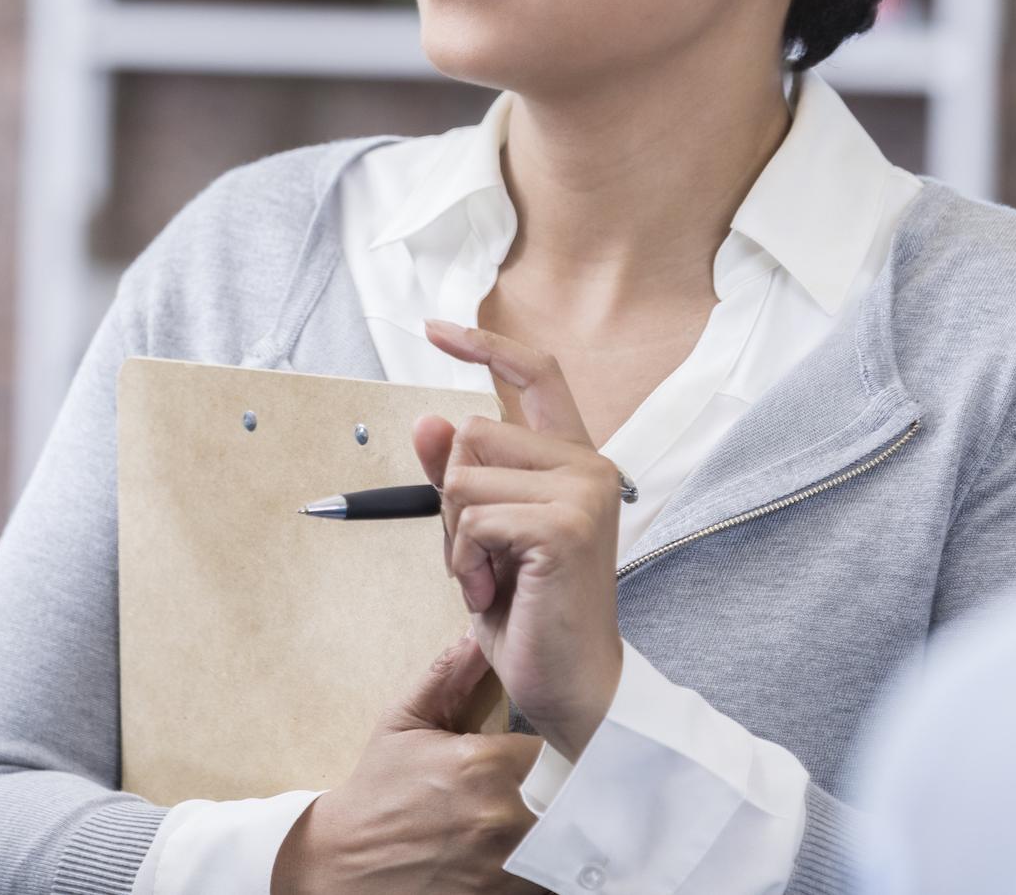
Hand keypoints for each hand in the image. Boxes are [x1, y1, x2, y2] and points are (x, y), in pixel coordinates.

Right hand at [271, 635, 544, 894]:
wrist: (347, 865)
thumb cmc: (376, 792)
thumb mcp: (402, 723)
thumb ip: (447, 675)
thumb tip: (476, 635)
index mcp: (482, 764)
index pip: (557, 747)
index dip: (560, 746)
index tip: (553, 748)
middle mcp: (502, 815)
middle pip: (570, 794)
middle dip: (564, 786)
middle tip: (551, 782)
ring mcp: (506, 864)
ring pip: (565, 837)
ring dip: (558, 825)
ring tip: (538, 813)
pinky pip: (548, 875)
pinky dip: (544, 861)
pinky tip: (524, 845)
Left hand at [413, 319, 625, 761]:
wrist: (571, 689)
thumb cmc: (530, 615)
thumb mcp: (480, 537)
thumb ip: (459, 477)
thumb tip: (426, 418)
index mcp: (574, 461)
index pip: (536, 375)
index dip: (484, 344)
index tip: (435, 327)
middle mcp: (589, 464)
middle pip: (470, 433)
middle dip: (452, 500)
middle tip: (482, 559)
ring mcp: (582, 490)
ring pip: (462, 476)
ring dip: (454, 538)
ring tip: (490, 579)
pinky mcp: (564, 524)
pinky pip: (471, 517)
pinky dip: (462, 562)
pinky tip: (493, 594)